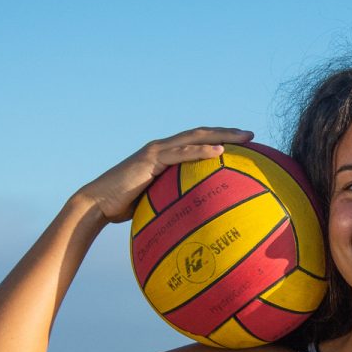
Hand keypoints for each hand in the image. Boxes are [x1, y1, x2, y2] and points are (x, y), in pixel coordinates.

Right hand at [76, 127, 253, 223]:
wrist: (99, 203)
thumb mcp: (154, 203)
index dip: (219, 140)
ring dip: (221, 136)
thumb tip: (192, 218)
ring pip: (195, 138)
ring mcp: (157, 151)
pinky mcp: (151, 159)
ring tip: (244, 138)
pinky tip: (219, 152)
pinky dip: (201, 151)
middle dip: (228, 132)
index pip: (196, 143)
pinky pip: (181, 153)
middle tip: (252, 135)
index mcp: (165, 155)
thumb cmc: (125, 207)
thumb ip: (172, 201)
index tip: (242, 144)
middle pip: (201, 134)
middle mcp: (162, 147)